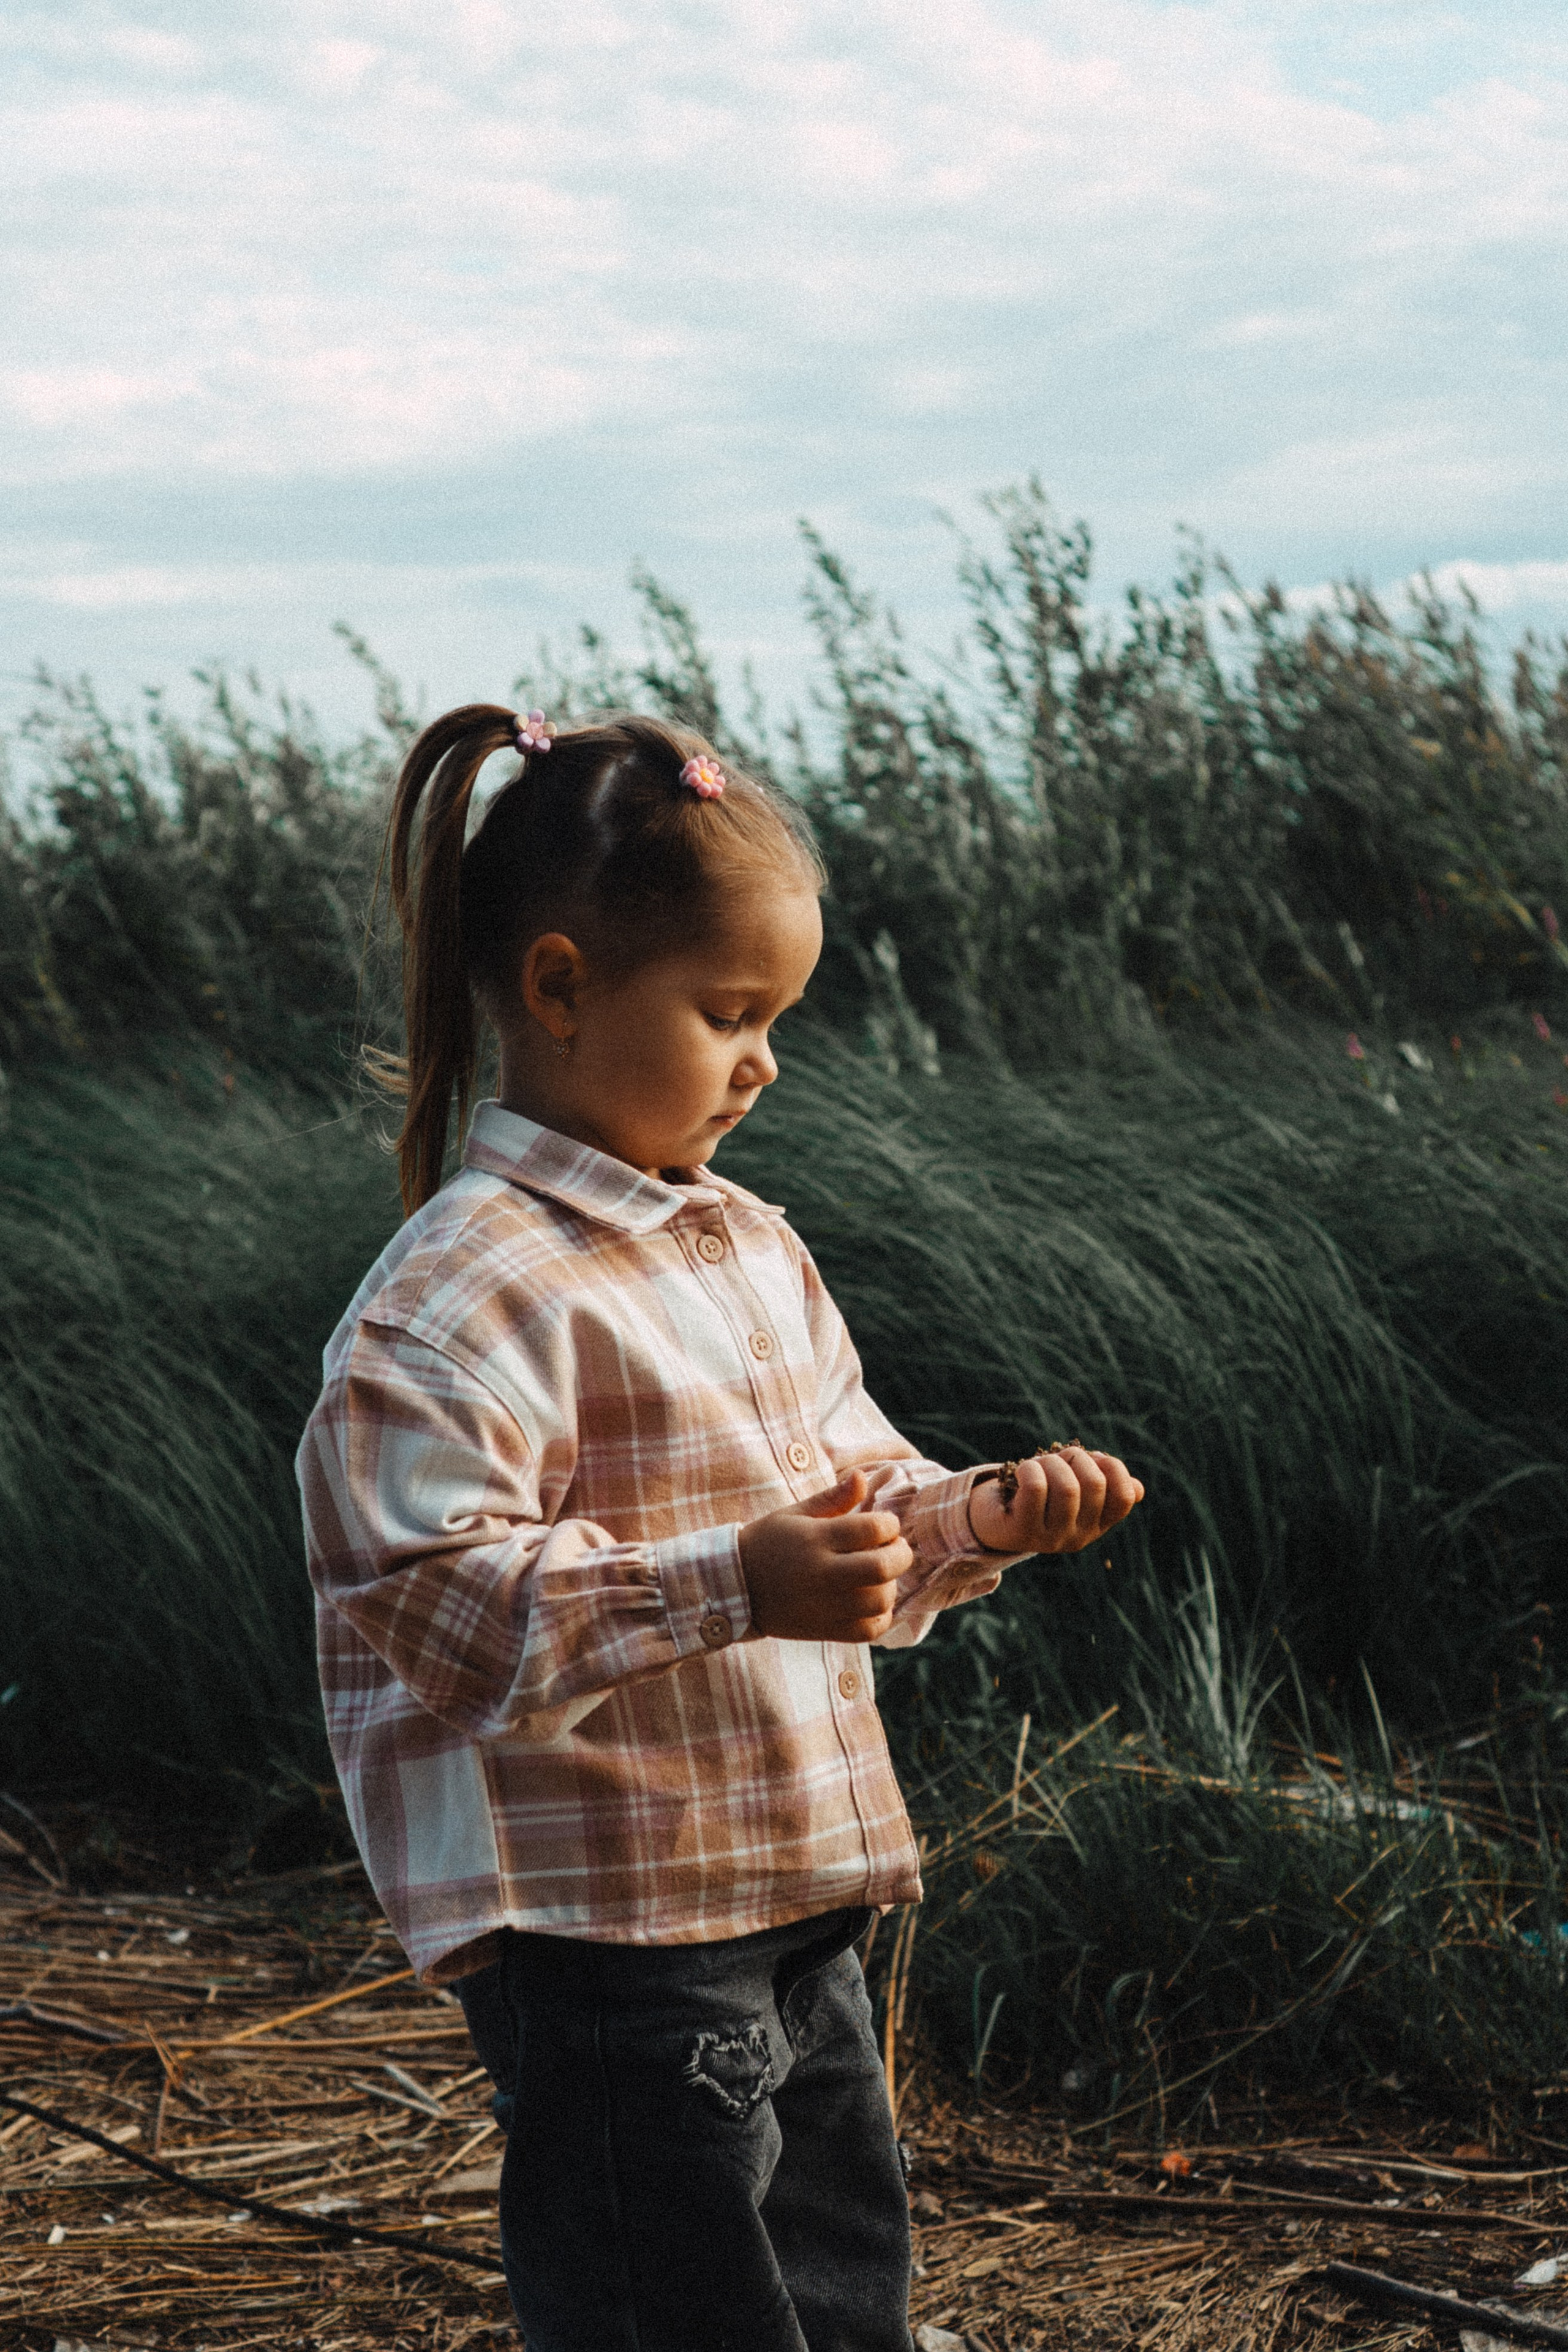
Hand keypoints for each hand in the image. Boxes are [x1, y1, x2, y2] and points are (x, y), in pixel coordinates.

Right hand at [739, 1469, 912, 1642]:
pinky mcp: (824, 1630)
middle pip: (881, 1568)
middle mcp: (822, 1573)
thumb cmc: (769, 1542)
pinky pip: (869, 1630)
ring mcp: (824, 1605)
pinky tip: (872, 1601)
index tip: (885, 1524)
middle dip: (900, 1554)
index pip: (871, 1529)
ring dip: (890, 1585)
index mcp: (815, 1538)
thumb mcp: (795, 1513)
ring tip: (881, 1575)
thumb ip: (833, 1497)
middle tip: (895, 1548)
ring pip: (879, 1601)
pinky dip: (881, 1616)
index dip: (890, 1523)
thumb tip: (863, 1477)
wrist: (737, 1586)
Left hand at [967, 1447, 1143, 1556]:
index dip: (1113, 1468)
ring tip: (1039, 1464)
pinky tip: (1022, 1471)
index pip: (1125, 1496)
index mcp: (1097, 1524)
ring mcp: (1051, 1538)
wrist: (992, 1519)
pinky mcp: (1023, 1532)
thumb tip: (1137, 1489)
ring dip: (1052, 1463)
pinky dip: (1030, 1469)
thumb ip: (1103, 1486)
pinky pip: (1036, 1489)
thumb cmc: (1038, 1496)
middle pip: (1095, 1485)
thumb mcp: (1073, 1489)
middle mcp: (1079, 1537)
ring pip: (1067, 1487)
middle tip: (1059, 1457)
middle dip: (1077, 1458)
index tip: (1093, 1459)